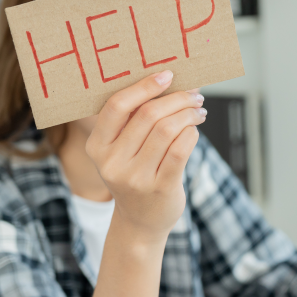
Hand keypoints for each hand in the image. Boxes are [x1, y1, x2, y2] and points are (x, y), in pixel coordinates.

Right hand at [85, 70, 205, 237]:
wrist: (141, 221)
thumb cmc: (136, 174)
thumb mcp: (122, 151)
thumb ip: (134, 122)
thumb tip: (169, 81)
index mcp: (97, 147)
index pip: (117, 106)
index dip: (144, 86)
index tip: (168, 75)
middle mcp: (112, 163)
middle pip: (148, 115)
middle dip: (177, 98)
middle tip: (194, 95)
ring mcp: (135, 178)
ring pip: (167, 130)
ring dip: (188, 114)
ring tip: (199, 111)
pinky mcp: (160, 189)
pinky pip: (180, 150)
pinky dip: (192, 134)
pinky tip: (195, 131)